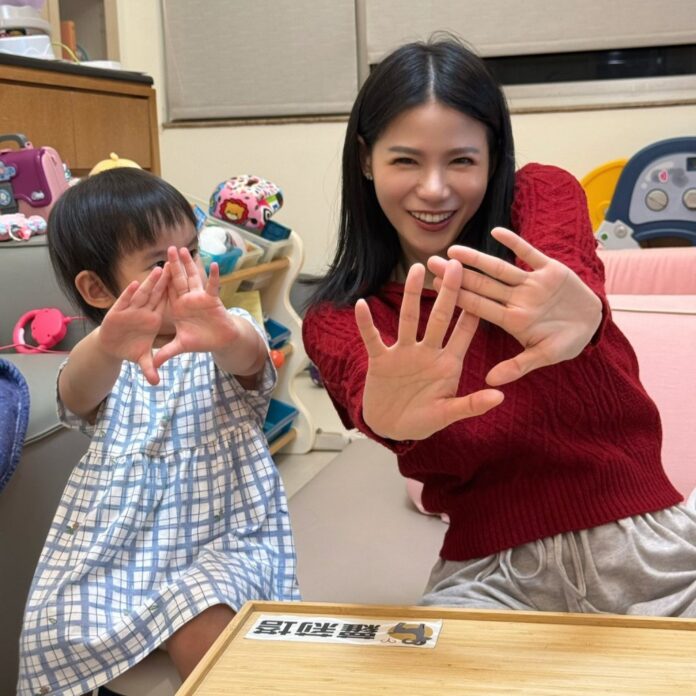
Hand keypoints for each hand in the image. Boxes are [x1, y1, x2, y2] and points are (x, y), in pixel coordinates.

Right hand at [98, 265, 168, 384]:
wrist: (110, 347)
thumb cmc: (129, 348)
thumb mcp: (141, 359)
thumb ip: (150, 367)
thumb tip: (157, 382)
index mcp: (152, 318)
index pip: (165, 302)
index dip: (173, 291)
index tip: (184, 280)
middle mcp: (142, 312)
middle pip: (155, 294)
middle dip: (164, 281)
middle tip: (174, 265)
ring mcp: (130, 311)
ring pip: (141, 295)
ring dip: (148, 283)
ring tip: (158, 271)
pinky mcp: (116, 313)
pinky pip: (124, 302)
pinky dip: (129, 294)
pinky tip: (134, 285)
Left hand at [153, 247, 239, 367]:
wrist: (220, 342)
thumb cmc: (201, 341)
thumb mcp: (180, 346)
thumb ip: (165, 353)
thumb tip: (153, 364)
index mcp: (178, 308)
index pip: (167, 291)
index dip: (161, 279)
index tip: (154, 267)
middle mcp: (188, 300)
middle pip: (179, 279)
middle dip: (175, 264)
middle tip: (169, 249)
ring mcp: (200, 298)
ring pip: (194, 278)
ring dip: (190, 264)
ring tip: (186, 250)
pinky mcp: (212, 300)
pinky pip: (213, 286)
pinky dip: (214, 276)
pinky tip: (213, 264)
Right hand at [355, 260, 503, 440]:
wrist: (391, 428)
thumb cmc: (423, 421)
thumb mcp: (447, 414)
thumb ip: (471, 405)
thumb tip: (500, 396)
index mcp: (448, 363)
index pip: (464, 332)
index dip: (472, 311)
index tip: (483, 286)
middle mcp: (427, 352)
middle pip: (438, 317)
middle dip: (447, 292)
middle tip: (454, 264)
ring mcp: (403, 353)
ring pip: (408, 319)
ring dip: (411, 295)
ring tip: (415, 269)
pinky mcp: (381, 360)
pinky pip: (373, 338)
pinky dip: (366, 323)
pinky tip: (362, 304)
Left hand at [428, 227, 601, 386]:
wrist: (593, 324)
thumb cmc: (566, 342)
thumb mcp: (544, 356)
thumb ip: (518, 366)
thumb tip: (490, 381)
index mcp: (513, 319)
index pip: (479, 306)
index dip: (457, 296)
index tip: (435, 287)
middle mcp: (518, 299)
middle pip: (481, 285)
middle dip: (456, 274)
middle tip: (431, 262)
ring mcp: (532, 284)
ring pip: (500, 268)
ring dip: (477, 258)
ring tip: (454, 249)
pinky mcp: (551, 269)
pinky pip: (530, 253)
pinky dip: (515, 243)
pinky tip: (496, 232)